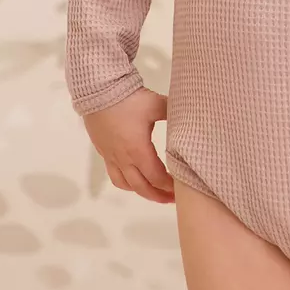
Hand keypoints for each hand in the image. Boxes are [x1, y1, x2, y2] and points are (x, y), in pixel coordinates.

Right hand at [83, 87, 174, 202]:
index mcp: (138, 150)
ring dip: (141, 191)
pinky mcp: (103, 151)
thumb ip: (174, 113)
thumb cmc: (129, 99)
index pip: (156, 177)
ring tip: (153, 192)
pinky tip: (133, 179)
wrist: (98, 90)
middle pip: (141, 187)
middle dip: (157, 195)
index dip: (169, 186)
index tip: (181, 189)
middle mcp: (124, 158)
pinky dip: (126, 182)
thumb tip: (190, 116)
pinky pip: (114, 174)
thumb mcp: (157, 104)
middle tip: (171, 200)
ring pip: (125, 184)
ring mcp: (111, 156)